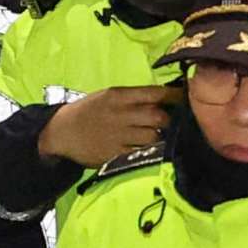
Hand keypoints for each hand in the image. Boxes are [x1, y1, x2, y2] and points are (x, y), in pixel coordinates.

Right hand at [40, 83, 171, 167]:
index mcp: (119, 95)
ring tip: (160, 136)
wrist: (62, 132)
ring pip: (153, 136)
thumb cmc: (88, 111)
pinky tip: (149, 148)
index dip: (174, 96)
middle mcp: (120, 114)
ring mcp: (118, 136)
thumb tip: (162, 99)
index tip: (185, 99)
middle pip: (158, 116)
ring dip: (160, 137)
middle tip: (171, 122)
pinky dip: (148, 151)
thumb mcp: (107, 96)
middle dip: (168, 120)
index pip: (154, 93)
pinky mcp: (115, 154)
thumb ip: (133, 98)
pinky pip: (140, 152)